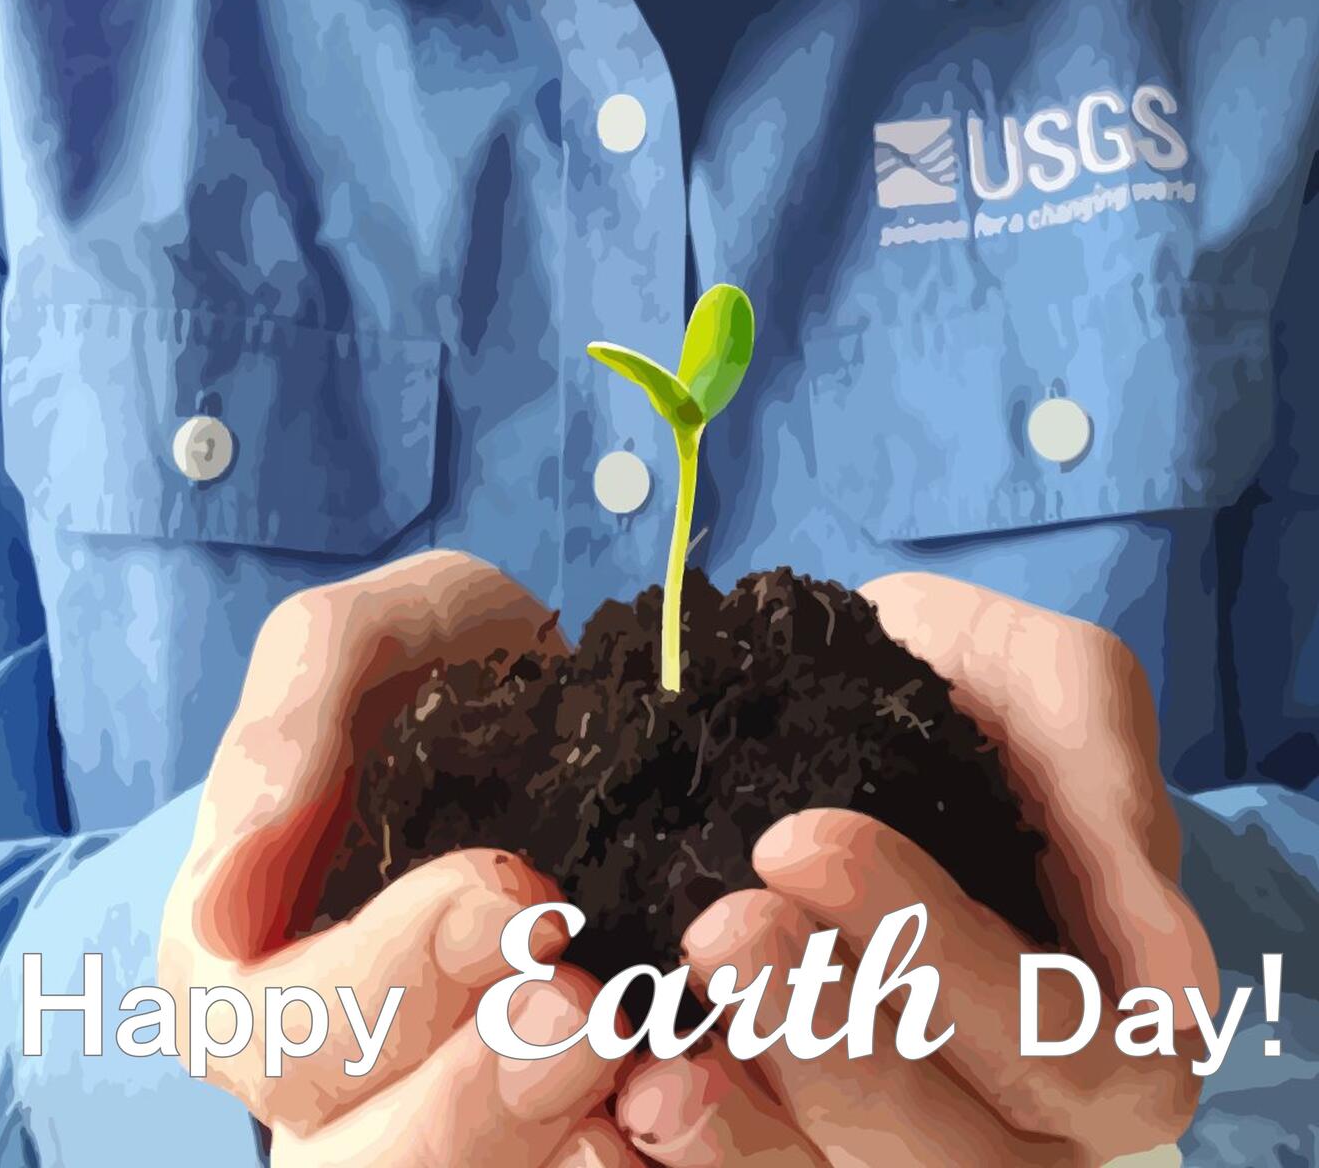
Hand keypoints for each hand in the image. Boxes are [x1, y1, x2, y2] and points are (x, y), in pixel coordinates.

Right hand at [159, 552, 626, 1165]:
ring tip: (631, 1044)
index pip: (269, 1035)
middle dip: (469, 1099)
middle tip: (585, 1003)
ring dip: (538, 1143)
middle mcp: (324, 1048)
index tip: (504, 894)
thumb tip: (225, 890)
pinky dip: (604, 1148)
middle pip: (351, 1161)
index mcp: (246, 948)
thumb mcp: (366, 635)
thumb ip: (289, 723)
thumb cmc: (445, 657)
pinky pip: (554, 1159)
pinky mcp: (530, 1098)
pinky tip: (670, 1089)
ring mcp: (428, 1086)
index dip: (378, 992)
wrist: (557, 688)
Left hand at [614, 573, 1216, 1166]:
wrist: (850, 686)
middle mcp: (1017, 1120)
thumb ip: (1115, 812)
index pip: (1053, 1045)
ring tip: (656, 1054)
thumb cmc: (975, 689)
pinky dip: (688, 1148)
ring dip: (745, 1130)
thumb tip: (1181, 987)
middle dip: (825, 1039)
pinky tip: (627, 1096)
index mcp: (1109, 1031)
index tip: (806, 841)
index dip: (936, 963)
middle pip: (940, 1149)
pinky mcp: (797, 1123)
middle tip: (723, 927)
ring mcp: (900, 1130)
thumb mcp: (1061, 693)